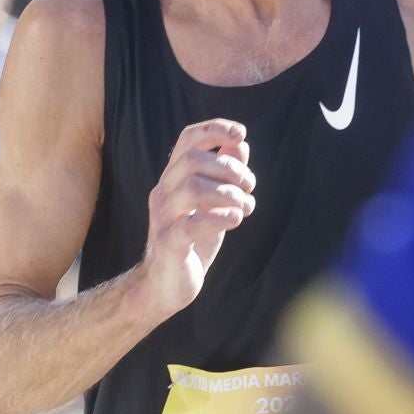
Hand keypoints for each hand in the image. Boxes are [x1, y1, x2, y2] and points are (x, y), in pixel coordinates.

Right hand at [137, 119, 255, 318]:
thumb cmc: (192, 239)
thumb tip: (240, 144)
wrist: (166, 285)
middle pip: (193, 160)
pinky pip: (191, 225)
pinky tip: (236, 219)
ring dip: (228, 193)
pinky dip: (219, 217)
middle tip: (249, 186)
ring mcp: (163, 218)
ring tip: (245, 206)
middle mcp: (164, 192)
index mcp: (173, 178)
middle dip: (229, 168)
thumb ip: (224, 174)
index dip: (214, 129)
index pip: (187, 139)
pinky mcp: (169, 244)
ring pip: (192, 188)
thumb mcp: (212, 202)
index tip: (241, 133)